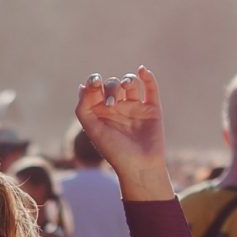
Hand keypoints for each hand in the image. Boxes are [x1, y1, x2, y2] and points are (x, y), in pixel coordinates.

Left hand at [72, 68, 172, 193]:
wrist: (139, 166)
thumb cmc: (113, 151)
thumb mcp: (93, 129)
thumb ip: (84, 108)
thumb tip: (83, 86)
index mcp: (102, 112)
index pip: (97, 89)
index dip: (95, 81)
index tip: (95, 83)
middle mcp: (118, 108)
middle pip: (113, 85)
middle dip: (111, 88)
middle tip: (112, 104)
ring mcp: (136, 108)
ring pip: (131, 83)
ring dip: (127, 80)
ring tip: (126, 87)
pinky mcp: (152, 109)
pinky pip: (151, 89)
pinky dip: (148, 77)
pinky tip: (142, 70)